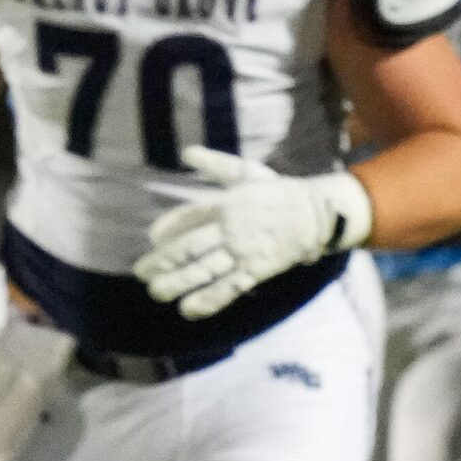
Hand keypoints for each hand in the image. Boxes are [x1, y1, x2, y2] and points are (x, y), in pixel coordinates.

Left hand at [135, 147, 370, 319]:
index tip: (152, 237)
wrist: (318, 213)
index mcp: (226, 203)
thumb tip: (187, 151)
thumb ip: (216, 164)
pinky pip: (229, 288)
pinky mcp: (257, 270)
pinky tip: (188, 310)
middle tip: (142, 273)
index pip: (189, 216)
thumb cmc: (279, 192)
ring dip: (178, 283)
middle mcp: (230, 228)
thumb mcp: (247, 173)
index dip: (168, 227)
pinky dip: (208, 300)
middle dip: (162, 261)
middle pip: (190, 247)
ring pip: (204, 269)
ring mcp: (243, 251)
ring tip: (157, 292)